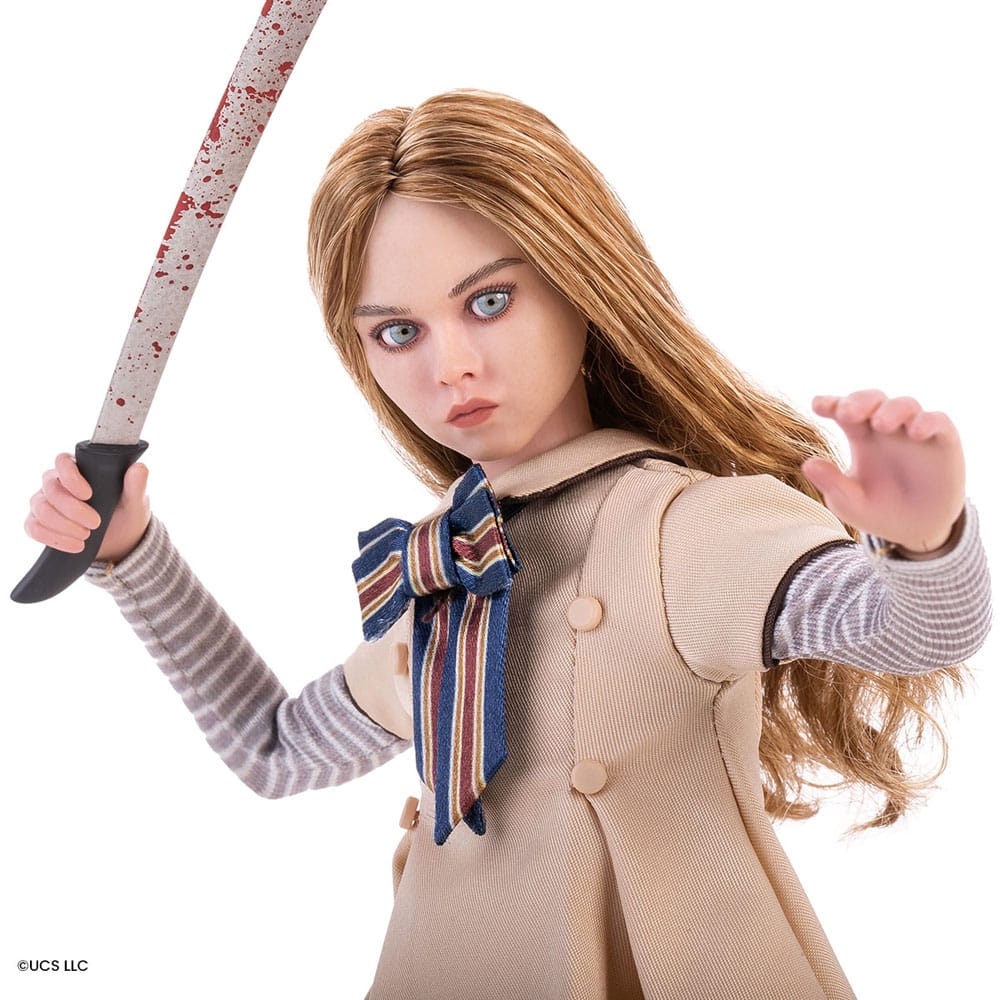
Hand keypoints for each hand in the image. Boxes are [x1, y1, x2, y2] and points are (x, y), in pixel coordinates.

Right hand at [25, 453, 151, 562]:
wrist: (120, 542)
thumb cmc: (126, 514)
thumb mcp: (135, 502)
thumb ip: (136, 485)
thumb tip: (139, 467)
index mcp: (81, 470)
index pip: (63, 461)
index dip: (71, 477)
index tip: (89, 494)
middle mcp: (58, 483)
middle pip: (51, 489)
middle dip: (72, 509)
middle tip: (95, 523)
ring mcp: (46, 502)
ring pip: (41, 509)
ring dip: (64, 526)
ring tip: (86, 536)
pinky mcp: (39, 522)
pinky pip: (32, 527)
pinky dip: (53, 538)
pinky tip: (75, 545)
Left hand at [801, 390, 965, 553]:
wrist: (918, 530)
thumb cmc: (879, 511)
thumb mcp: (850, 503)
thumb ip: (832, 484)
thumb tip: (807, 465)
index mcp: (860, 435)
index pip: (844, 410)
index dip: (832, 403)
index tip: (818, 405)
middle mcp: (887, 427)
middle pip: (873, 399)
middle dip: (859, 400)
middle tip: (846, 412)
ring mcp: (915, 432)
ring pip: (905, 404)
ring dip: (892, 410)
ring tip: (881, 424)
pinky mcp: (943, 442)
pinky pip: (938, 422)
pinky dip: (928, 422)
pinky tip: (916, 432)